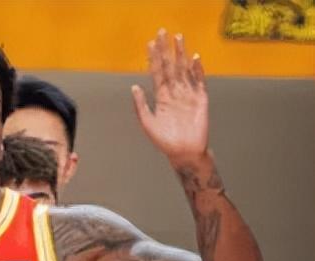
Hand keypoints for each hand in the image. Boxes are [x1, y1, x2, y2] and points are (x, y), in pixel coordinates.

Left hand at [132, 29, 208, 164]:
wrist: (184, 153)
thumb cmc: (165, 141)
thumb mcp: (147, 124)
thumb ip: (140, 106)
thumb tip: (134, 87)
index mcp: (161, 98)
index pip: (156, 73)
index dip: (153, 58)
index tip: (150, 44)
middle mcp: (174, 93)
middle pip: (170, 66)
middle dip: (167, 50)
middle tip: (163, 33)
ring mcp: (187, 94)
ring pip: (184, 70)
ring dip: (181, 54)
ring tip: (178, 38)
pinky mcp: (200, 99)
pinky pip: (199, 81)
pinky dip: (197, 70)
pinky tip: (193, 58)